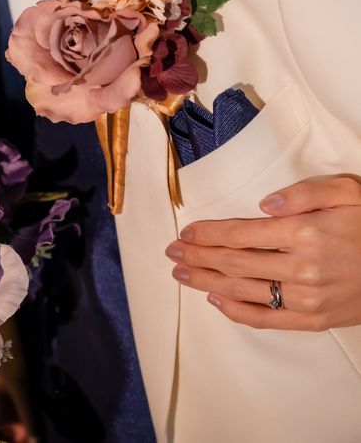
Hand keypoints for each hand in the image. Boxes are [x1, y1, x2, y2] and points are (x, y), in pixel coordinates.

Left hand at [165, 176, 360, 330]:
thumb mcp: (346, 193)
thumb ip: (303, 193)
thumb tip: (262, 204)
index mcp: (304, 233)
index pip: (239, 233)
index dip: (208, 234)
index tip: (185, 233)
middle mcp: (300, 268)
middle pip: (233, 262)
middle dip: (197, 257)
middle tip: (171, 254)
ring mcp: (305, 299)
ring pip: (241, 290)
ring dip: (205, 282)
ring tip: (181, 274)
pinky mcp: (313, 320)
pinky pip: (265, 319)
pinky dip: (235, 311)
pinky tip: (214, 301)